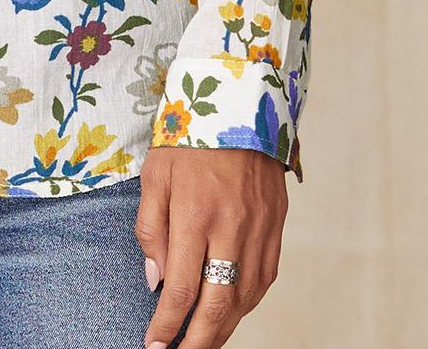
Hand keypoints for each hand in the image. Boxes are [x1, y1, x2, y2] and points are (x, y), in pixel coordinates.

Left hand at [134, 143, 286, 346]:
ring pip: (245, 297)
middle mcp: (232, 225)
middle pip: (218, 304)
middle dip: (198, 341)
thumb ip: (151, 228)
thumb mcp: (155, 173)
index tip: (154, 345)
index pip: (181, 287)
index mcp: (196, 211)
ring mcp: (260, 228)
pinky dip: (247, 303)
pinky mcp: (277, 225)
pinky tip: (232, 312)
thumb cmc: (189, 137)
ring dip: (224, 328)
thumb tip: (155, 281)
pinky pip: (264, 278)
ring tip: (203, 343)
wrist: (240, 102)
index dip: (168, 324)